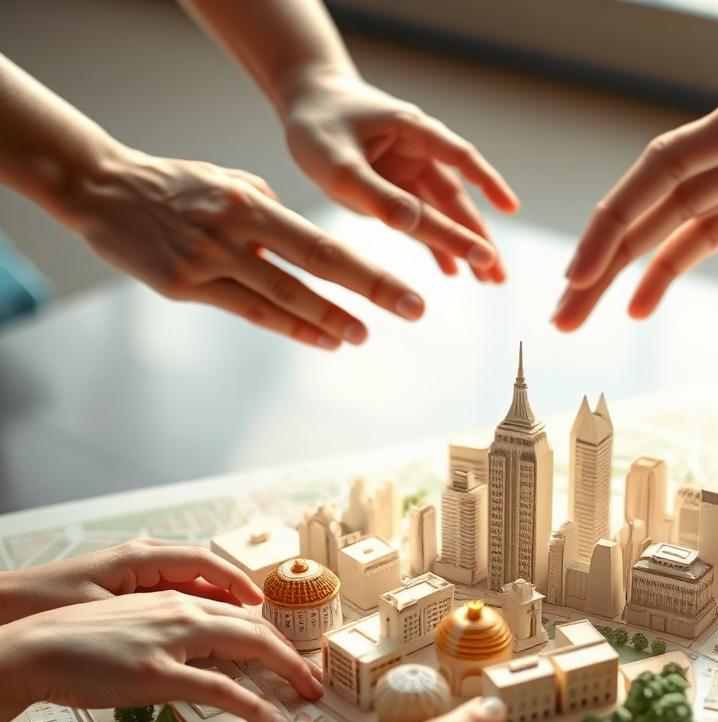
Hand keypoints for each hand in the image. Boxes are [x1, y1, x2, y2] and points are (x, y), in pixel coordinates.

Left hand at [0, 539, 261, 625]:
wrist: (12, 621)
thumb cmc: (51, 607)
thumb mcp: (109, 610)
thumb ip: (166, 622)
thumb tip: (209, 628)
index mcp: (145, 558)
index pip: (208, 565)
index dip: (240, 583)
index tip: (261, 603)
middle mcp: (147, 563)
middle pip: (210, 578)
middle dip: (245, 601)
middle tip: (271, 629)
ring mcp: (139, 580)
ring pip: (197, 591)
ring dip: (226, 610)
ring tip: (251, 636)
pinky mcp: (132, 598)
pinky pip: (179, 602)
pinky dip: (202, 616)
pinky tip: (210, 639)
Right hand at [0, 591, 322, 721]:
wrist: (37, 647)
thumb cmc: (83, 643)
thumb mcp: (139, 628)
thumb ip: (174, 635)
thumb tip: (201, 656)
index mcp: (180, 601)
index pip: (242, 617)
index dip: (274, 639)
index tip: (294, 658)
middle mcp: (184, 611)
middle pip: (256, 629)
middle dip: (291, 655)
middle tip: (315, 679)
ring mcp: (174, 639)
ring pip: (249, 648)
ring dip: (286, 671)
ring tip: (309, 693)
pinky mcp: (159, 672)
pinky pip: (221, 689)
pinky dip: (255, 704)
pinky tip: (275, 719)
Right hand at [72, 144, 427, 348]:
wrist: (100, 187)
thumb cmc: (173, 184)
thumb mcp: (226, 180)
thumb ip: (268, 208)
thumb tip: (301, 242)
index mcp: (250, 203)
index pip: (321, 243)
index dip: (366, 269)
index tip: (405, 287)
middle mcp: (235, 233)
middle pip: (314, 268)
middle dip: (369, 291)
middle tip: (412, 309)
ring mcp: (208, 263)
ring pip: (281, 299)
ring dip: (328, 321)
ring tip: (362, 336)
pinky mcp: (183, 287)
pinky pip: (247, 312)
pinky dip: (288, 328)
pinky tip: (322, 340)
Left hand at [283, 73, 517, 281]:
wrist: (308, 108)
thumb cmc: (319, 124)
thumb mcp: (337, 161)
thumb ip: (373, 192)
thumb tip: (411, 222)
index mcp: (411, 131)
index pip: (459, 156)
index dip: (486, 181)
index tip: (510, 208)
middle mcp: (419, 154)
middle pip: (457, 199)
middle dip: (478, 236)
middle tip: (498, 273)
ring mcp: (410, 176)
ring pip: (445, 215)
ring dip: (466, 246)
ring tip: (490, 281)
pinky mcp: (397, 195)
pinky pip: (424, 225)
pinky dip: (437, 247)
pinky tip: (454, 273)